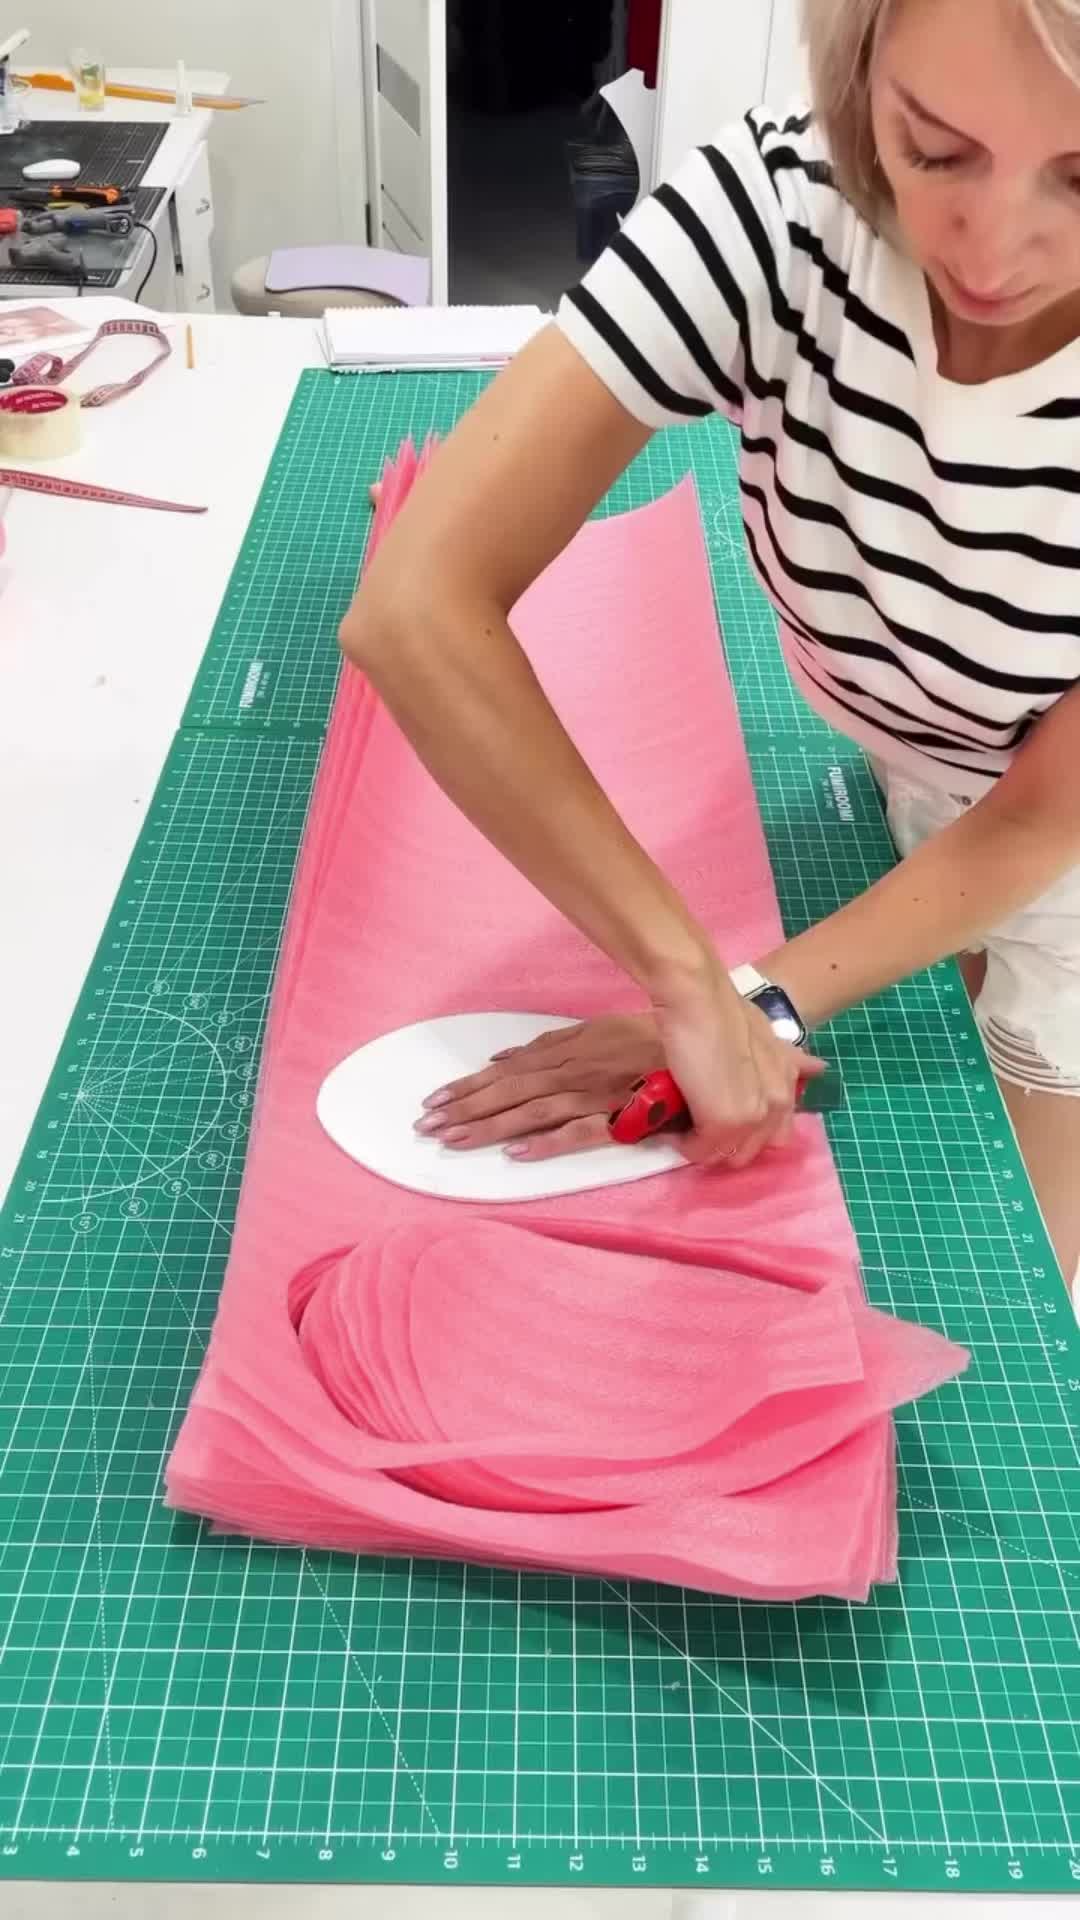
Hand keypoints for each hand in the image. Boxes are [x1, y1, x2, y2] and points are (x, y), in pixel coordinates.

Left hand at [415, 1015, 664, 1160]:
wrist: (706, 1042)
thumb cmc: (655, 1038)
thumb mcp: (600, 1028)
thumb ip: (554, 1043)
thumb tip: (506, 1055)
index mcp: (569, 1050)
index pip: (509, 1070)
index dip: (471, 1085)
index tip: (437, 1099)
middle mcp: (574, 1070)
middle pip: (510, 1090)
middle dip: (465, 1107)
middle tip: (425, 1125)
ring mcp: (596, 1093)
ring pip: (533, 1110)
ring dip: (490, 1125)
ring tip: (451, 1139)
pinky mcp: (622, 1117)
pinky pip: (581, 1132)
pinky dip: (549, 1143)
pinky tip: (517, 1155)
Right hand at [655, 956, 824, 1169]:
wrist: (697, 1001)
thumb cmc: (722, 1011)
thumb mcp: (769, 1036)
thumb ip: (790, 1059)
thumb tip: (817, 1068)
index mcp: (787, 1085)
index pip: (776, 1135)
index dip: (748, 1132)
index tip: (721, 1118)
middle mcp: (777, 1105)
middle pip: (751, 1151)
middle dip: (727, 1143)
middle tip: (701, 1122)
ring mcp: (751, 1117)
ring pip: (727, 1155)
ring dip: (706, 1146)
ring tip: (686, 1124)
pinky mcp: (722, 1124)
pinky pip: (699, 1152)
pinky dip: (685, 1144)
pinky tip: (673, 1125)